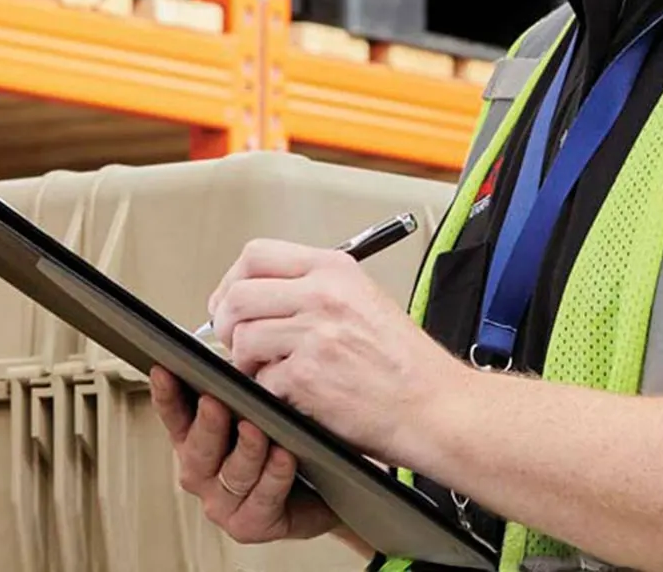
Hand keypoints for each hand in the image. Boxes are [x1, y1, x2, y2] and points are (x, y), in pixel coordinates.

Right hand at [151, 367, 341, 544]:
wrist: (324, 494)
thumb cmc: (284, 444)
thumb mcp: (258, 412)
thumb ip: (241, 393)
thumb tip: (240, 356)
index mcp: (194, 441)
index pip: (174, 415)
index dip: (166, 395)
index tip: (164, 370)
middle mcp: (202, 473)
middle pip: (198, 450)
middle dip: (207, 425)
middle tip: (215, 402)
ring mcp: (222, 503)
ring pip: (232, 475)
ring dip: (246, 450)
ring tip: (257, 428)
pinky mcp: (250, 525)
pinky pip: (263, 499)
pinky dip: (274, 476)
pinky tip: (284, 457)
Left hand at [206, 238, 473, 464]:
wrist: (436, 407)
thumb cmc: (406, 365)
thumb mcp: (365, 300)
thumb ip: (313, 290)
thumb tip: (258, 296)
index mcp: (335, 270)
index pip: (256, 255)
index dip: (232, 281)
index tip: (229, 301)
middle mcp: (322, 295)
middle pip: (238, 296)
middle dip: (226, 323)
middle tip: (235, 341)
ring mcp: (314, 335)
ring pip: (242, 339)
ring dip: (246, 362)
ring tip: (270, 373)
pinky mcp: (307, 376)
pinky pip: (260, 380)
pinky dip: (269, 393)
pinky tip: (294, 395)